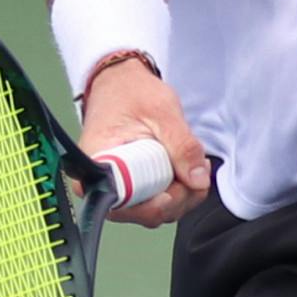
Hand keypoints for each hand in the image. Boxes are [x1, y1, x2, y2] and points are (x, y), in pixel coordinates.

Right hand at [79, 56, 210, 227]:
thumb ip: (183, 146)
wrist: (121, 83)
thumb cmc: (132, 92)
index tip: (179, 185)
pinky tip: (185, 169)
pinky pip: (157, 200)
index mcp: (98, 164)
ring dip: (181, 194)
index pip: (126, 203)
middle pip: (143, 213)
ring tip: (191, 163)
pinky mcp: (133, 188)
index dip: (157, 201)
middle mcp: (102, 184)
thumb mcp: (163, 112)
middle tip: (194, 169)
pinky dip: (177, 189)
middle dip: (177, 196)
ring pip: (155, 211)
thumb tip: (198, 180)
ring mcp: (119, 188)